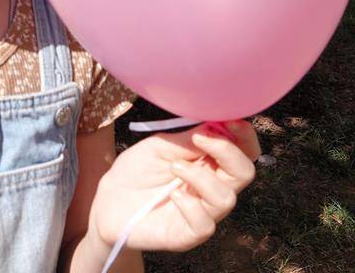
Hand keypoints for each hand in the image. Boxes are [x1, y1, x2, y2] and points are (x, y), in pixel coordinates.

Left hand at [89, 121, 259, 254]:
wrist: (109, 200)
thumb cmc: (136, 171)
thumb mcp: (160, 146)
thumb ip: (188, 138)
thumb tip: (218, 124)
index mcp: (209, 163)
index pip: (243, 152)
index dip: (244, 136)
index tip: (231, 121)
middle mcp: (212, 188)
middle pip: (245, 173)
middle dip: (229, 152)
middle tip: (200, 139)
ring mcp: (203, 212)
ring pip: (226, 198)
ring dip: (200, 177)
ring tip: (174, 166)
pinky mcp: (189, 234)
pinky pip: (205, 224)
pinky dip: (189, 205)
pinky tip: (172, 196)